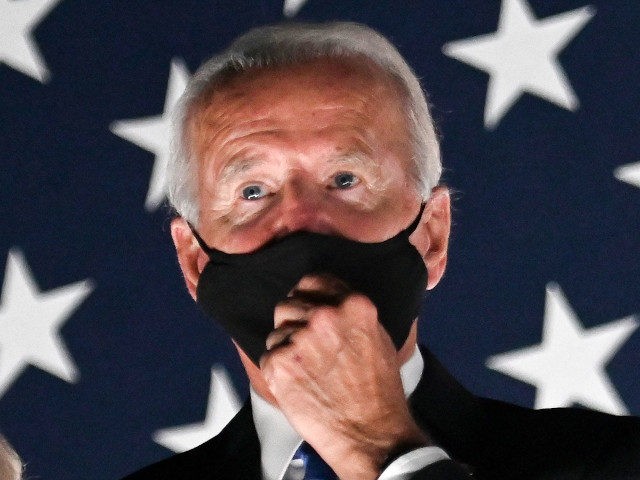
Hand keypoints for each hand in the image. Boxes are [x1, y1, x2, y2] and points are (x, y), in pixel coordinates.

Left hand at [260, 274, 428, 478]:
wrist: (372, 434)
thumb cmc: (378, 392)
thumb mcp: (377, 337)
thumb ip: (350, 313)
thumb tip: (329, 301)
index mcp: (352, 305)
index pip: (312, 281)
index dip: (308, 296)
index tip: (307, 308)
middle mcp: (324, 317)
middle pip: (288, 304)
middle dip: (294, 322)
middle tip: (307, 346)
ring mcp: (299, 339)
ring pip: (276, 331)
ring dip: (286, 346)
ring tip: (308, 370)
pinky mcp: (279, 364)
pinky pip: (268, 356)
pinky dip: (278, 369)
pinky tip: (299, 383)